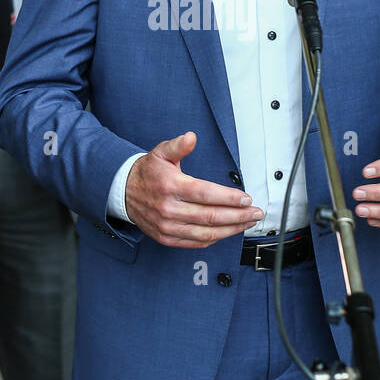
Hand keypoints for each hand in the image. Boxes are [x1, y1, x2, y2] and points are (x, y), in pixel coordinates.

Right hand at [124, 131, 263, 248]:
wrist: (123, 192)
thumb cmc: (147, 172)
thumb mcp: (161, 152)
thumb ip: (179, 145)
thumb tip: (191, 137)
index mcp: (171, 186)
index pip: (206, 194)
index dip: (229, 198)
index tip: (246, 199)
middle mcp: (169, 209)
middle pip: (211, 216)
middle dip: (238, 215)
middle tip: (255, 213)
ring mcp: (168, 226)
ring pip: (206, 233)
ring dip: (231, 229)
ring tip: (247, 223)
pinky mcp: (167, 238)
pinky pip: (196, 242)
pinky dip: (214, 238)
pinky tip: (227, 232)